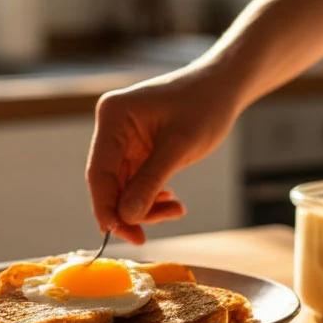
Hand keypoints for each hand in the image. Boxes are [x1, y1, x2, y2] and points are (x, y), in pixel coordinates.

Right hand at [87, 70, 240, 243]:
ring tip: (176, 211)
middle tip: (147, 235)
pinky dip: (151, 196)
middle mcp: (111, 127)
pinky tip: (170, 201)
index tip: (121, 234)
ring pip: (122, 187)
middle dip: (129, 210)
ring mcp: (122, 138)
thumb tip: (126, 217)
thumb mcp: (179, 146)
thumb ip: (150, 182)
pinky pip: (135, 181)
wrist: (222, 86)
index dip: (106, 208)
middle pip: (108, 183)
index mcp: (113, 117)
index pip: (99, 172)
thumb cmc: (204, 106)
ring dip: (144, 206)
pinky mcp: (136, 148)